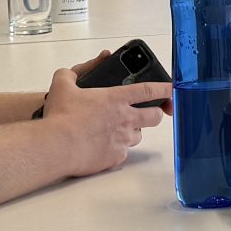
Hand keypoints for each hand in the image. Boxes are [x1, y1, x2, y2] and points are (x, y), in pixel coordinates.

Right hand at [37, 64, 171, 176]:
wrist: (56, 146)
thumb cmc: (60, 118)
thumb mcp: (62, 84)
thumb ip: (72, 73)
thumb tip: (76, 73)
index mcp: (116, 98)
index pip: (149, 90)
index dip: (165, 88)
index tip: (173, 88)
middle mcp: (125, 119)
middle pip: (155, 116)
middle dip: (156, 113)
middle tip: (146, 113)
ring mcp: (122, 139)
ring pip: (139, 136)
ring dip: (132, 131)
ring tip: (115, 130)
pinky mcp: (116, 157)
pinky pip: (123, 153)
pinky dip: (117, 149)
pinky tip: (103, 145)